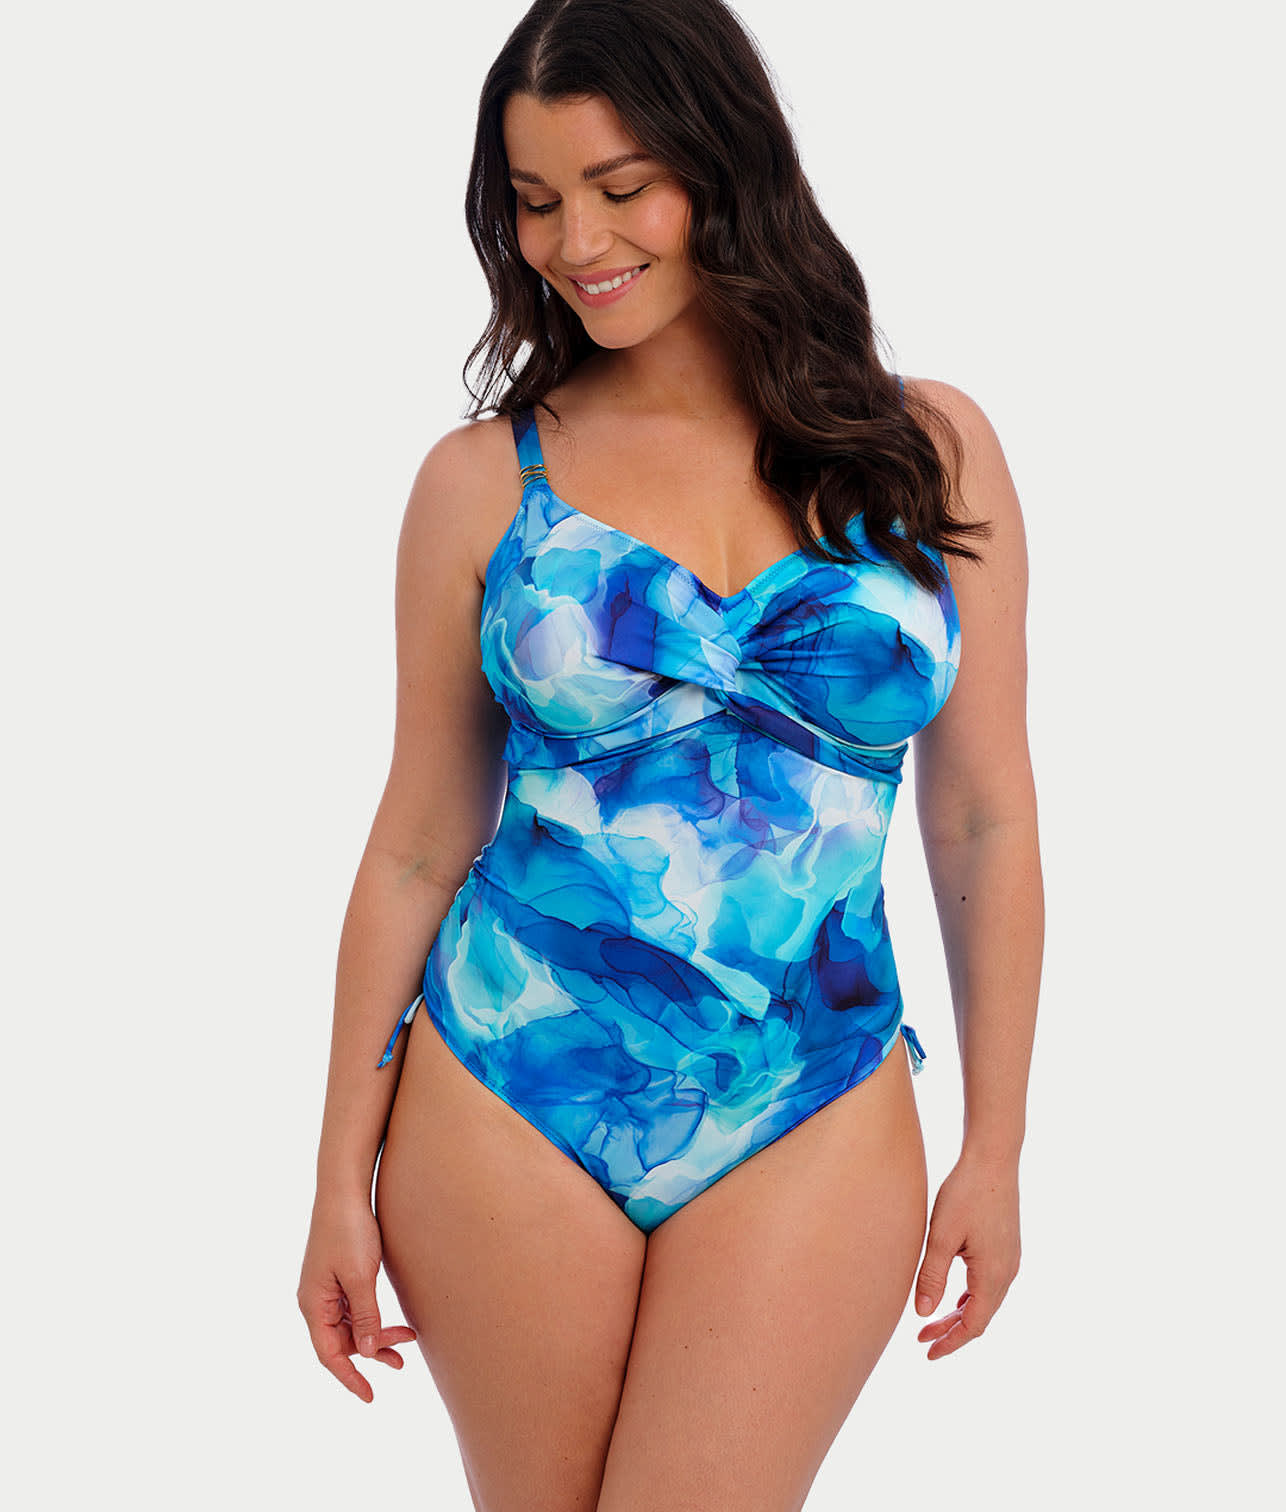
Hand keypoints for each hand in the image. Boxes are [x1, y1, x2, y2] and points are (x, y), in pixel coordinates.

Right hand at [297, 1193, 417, 1402]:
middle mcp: (315, 1300)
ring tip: (408, 1340)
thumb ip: (365, 1316)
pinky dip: (373, 1316)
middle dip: (371, 1353)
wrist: (344, 1190)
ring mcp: (325, 1288)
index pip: (329, 1354)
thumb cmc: (349, 1230)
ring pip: (350, 1324)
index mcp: (313, 1304)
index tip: (369, 1397)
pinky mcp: (337, 1276)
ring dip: (376, 1334)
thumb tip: (368, 1353)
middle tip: (401, 1363)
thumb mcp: (360, 1277)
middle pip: (342, 1341)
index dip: (349, 1378)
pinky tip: (393, 1319)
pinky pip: (354, 1307)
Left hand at [913, 1149, 1020, 1359]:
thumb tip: (923, 1314)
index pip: (973, 1325)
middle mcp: (1007, 1272)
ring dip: (960, 1314)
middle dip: (952, 1331)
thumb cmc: (965, 1193)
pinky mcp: (1007, 1246)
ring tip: (932, 1322)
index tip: (928, 1353)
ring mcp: (1010, 1259)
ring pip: (986, 1301)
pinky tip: (954, 1297)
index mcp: (993, 1275)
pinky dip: (971, 1298)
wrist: (993, 1159)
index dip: (951, 1342)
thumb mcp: (941, 1236)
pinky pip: (990, 1285)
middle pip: (981, 1317)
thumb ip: (931, 1276)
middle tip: (922, 1340)